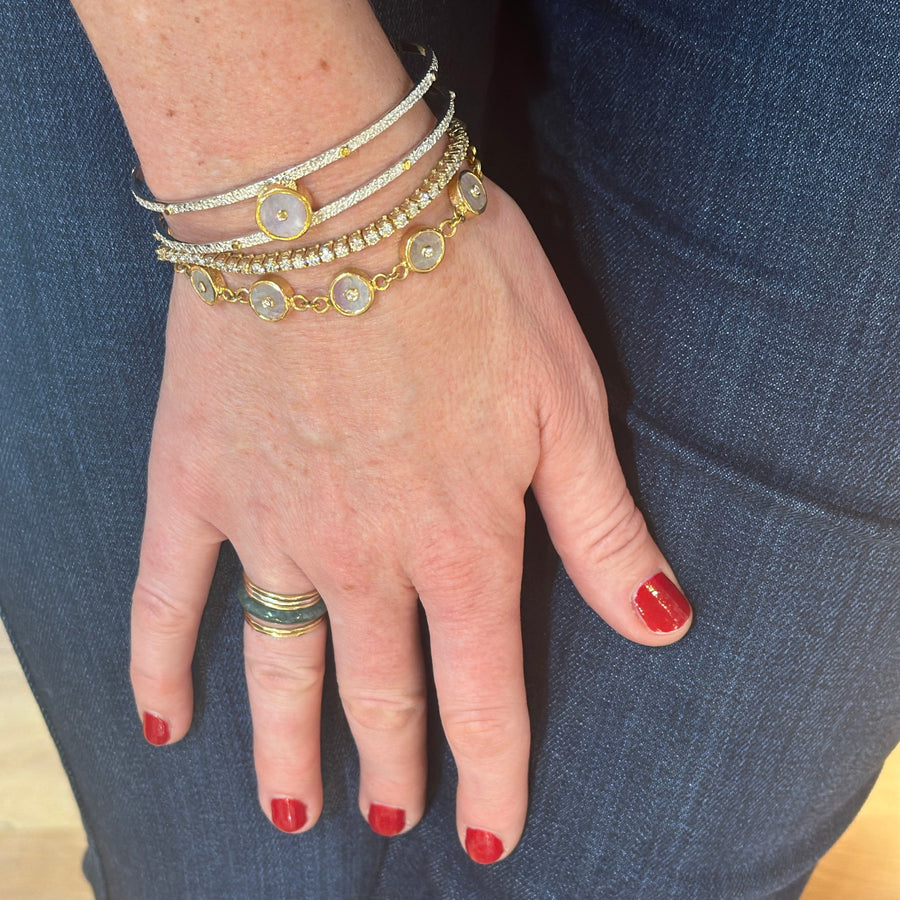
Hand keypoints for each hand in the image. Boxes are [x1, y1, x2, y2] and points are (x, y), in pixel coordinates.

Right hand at [129, 181, 691, 861]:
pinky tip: (161, 724)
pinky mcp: (195, 481)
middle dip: (394, 765)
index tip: (493, 828)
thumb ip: (604, 530)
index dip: (494, 770)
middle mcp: (363, 556)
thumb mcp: (567, 402)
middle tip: (391, 818)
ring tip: (293, 809)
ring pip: (280, 666)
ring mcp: (269, 525)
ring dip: (288, 747)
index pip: (483, 692)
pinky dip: (159, 665)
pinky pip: (166, 594)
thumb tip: (663, 626)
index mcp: (462, 542)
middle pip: (381, 692)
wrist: (337, 205)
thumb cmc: (467, 287)